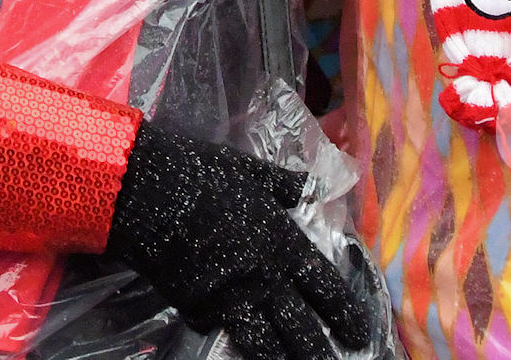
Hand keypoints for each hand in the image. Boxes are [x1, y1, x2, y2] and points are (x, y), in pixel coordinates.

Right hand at [106, 125, 373, 359]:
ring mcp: (232, 297)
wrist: (149, 192)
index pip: (326, 288)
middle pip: (301, 328)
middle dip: (319, 352)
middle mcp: (265, 278)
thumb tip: (308, 190)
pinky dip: (230, 335)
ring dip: (281, 358)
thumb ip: (283, 185)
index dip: (346, 314)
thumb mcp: (250, 170)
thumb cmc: (202, 174)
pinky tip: (239, 344)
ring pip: (265, 343)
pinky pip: (220, 329)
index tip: (360, 335)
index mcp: (284, 243)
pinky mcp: (198, 307)